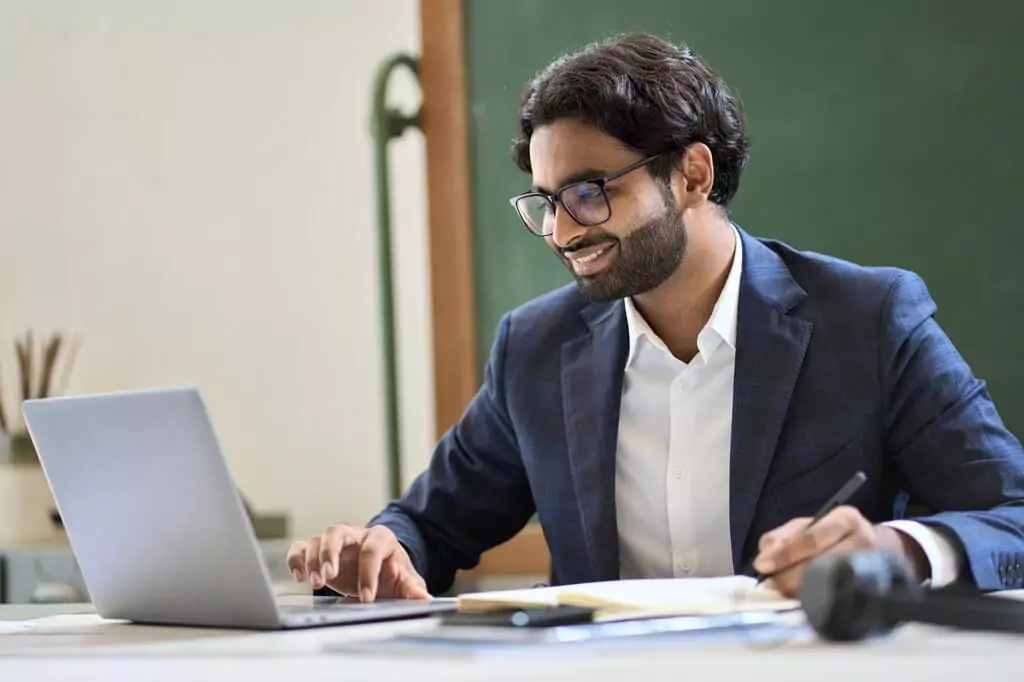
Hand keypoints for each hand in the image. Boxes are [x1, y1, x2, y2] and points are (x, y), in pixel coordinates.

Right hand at [286, 524, 429, 601]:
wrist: (378, 569)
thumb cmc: (391, 573)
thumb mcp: (404, 580)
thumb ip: (412, 588)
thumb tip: (425, 599)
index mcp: (380, 539)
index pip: (372, 550)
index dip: (369, 573)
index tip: (367, 598)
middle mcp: (355, 535)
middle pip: (338, 532)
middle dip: (330, 553)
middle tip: (327, 577)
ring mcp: (335, 542)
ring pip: (318, 539)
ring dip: (313, 560)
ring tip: (316, 583)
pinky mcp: (319, 551)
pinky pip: (301, 547)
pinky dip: (296, 559)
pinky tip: (298, 577)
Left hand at [752, 505, 927, 596]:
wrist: (879, 547)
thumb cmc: (833, 535)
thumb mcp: (807, 525)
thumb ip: (782, 537)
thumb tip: (765, 556)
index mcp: (845, 518)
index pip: (812, 539)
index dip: (785, 554)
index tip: (762, 565)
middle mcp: (864, 540)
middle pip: (821, 563)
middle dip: (789, 575)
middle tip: (770, 584)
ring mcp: (872, 566)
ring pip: (830, 582)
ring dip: (800, 590)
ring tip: (783, 591)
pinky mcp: (873, 588)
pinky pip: (839, 596)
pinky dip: (816, 599)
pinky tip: (802, 600)